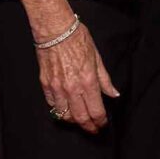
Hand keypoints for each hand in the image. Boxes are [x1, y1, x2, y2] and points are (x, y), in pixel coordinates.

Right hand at [20, 0, 118, 134]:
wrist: (55, 29)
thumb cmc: (77, 39)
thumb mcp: (97, 57)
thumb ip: (105, 79)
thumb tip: (113, 94)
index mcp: (88, 81)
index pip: (96, 111)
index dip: (101, 121)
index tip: (103, 123)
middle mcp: (72, 88)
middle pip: (81, 118)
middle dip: (88, 127)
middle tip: (93, 129)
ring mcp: (57, 88)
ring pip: (64, 115)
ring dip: (74, 121)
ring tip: (79, 119)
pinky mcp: (45, 84)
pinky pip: (52, 105)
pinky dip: (59, 110)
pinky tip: (65, 108)